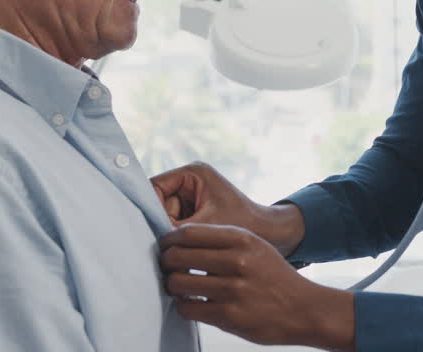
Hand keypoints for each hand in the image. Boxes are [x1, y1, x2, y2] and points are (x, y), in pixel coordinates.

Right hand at [150, 162, 304, 254]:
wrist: (272, 234)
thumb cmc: (243, 225)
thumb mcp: (206, 226)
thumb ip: (176, 229)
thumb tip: (151, 239)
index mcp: (193, 173)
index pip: (156, 186)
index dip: (150, 208)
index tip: (151, 231)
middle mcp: (190, 181)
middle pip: (159, 203)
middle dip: (163, 223)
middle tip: (167, 244)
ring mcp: (192, 196)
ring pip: (166, 217)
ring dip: (172, 234)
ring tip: (182, 248)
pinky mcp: (196, 212)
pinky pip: (177, 225)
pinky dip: (180, 238)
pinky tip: (187, 250)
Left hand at [159, 223, 354, 351]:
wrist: (303, 309)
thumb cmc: (273, 276)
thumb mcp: (255, 246)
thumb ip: (223, 240)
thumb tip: (180, 239)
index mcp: (242, 239)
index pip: (189, 232)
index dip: (169, 239)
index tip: (165, 246)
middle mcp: (237, 262)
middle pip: (178, 256)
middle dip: (166, 262)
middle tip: (166, 267)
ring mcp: (233, 290)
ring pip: (178, 283)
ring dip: (172, 286)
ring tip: (177, 286)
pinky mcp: (229, 316)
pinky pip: (188, 308)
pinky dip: (183, 306)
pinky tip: (191, 303)